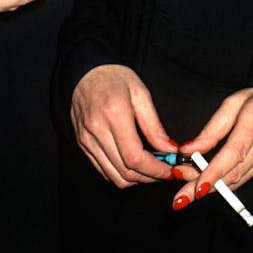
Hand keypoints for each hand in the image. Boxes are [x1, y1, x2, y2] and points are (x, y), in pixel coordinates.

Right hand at [70, 64, 178, 187]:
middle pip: (125, 172)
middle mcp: (97, 130)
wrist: (85, 72)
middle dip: (150, 177)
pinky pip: (104, 170)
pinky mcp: (82, 145)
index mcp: (114, 114)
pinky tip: (134, 163)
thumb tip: (170, 149)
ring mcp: (87, 140)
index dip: (155, 170)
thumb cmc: (114, 78)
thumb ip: (155, 126)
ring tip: (151, 168)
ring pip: (114, 176)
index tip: (170, 169)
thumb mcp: (141, 94)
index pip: (135, 157)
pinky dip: (121, 174)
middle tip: (165, 170)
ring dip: (136, 179)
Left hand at [172, 87, 252, 210]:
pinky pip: (244, 178)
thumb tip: (189, 150)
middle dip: (206, 186)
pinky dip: (225, 183)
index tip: (196, 187)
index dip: (214, 172)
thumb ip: (211, 128)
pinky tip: (209, 183)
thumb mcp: (232, 103)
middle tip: (181, 197)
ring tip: (188, 192)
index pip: (234, 152)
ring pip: (239, 180)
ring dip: (213, 188)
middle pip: (235, 172)